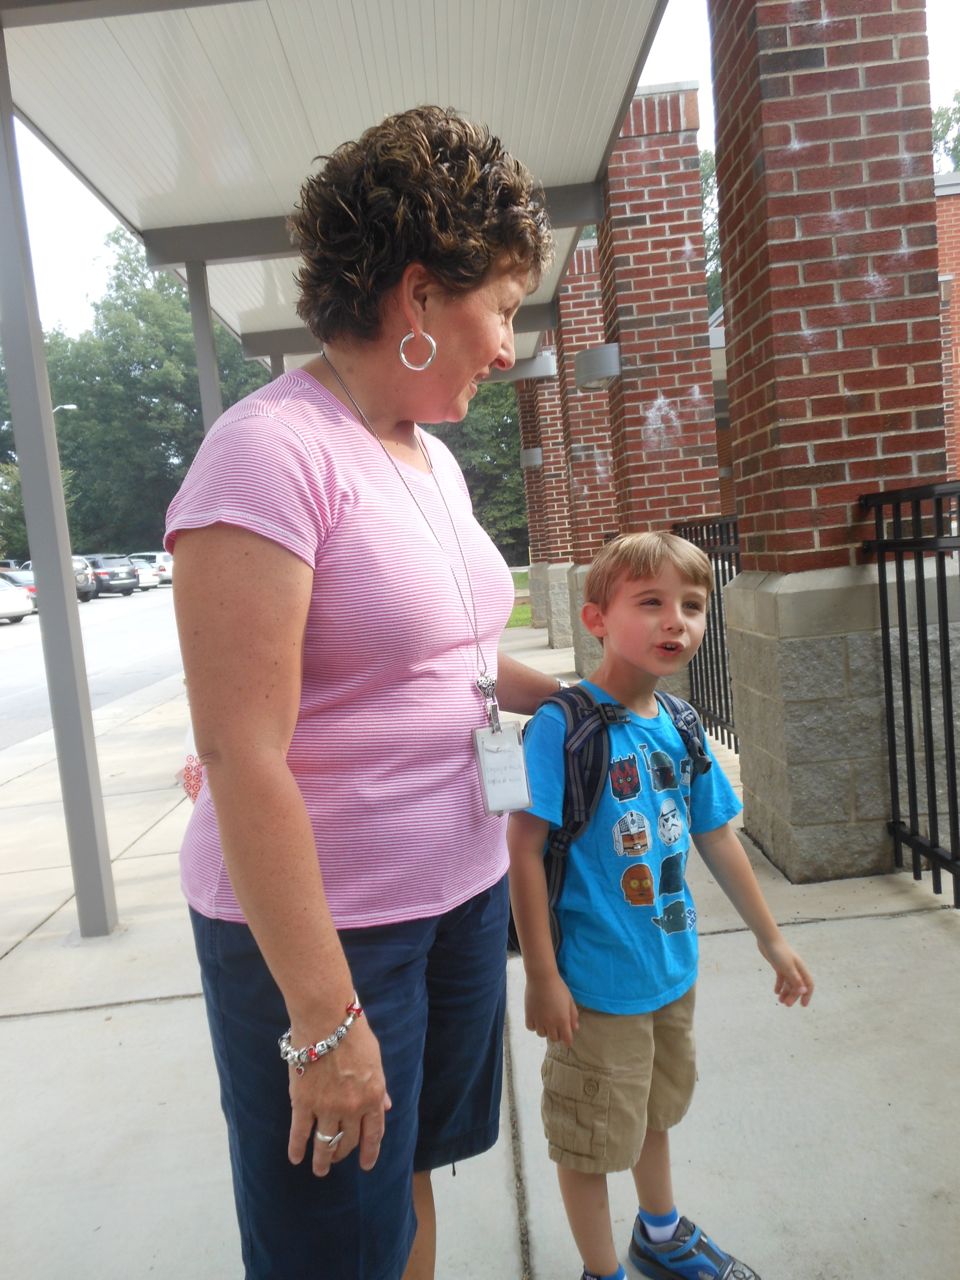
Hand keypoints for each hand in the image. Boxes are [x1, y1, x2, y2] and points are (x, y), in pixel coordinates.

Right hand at [287, 1019, 390, 1176]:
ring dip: (322, 1160)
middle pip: (348, 1140)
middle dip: (343, 1154)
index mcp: (373, 1096)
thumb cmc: (353, 1033)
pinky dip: (297, 1148)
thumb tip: (386, 1107)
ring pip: (325, 1143)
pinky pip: (300, 1133)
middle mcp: (352, 1108)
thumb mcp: (375, 1060)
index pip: (374, 1133)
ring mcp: (327, 1108)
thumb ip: (379, 1087)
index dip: (370, 1151)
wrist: (326, 1019)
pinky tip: (296, 1158)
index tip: (366, 1165)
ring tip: (320, 1170)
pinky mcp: (303, 1103)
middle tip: (337, 1161)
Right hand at [525, 973, 579, 1045]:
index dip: (568, 1039)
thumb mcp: (570, 1000)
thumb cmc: (558, 987)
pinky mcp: (529, 1015)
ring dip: (545, 1030)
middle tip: (556, 1024)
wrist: (542, 977)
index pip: (567, 1040)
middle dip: (557, 1034)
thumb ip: (573, 1016)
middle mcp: (550, 1023)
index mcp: (563, 1020)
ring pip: (542, 1034)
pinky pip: (531, 1028)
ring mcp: (539, 1020)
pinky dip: (534, 1025)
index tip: (567, 1035)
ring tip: (546, 1020)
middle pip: (554, 1039)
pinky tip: (537, 1018)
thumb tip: (575, 1028)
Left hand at [758, 935, 813, 1007]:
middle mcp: (795, 968)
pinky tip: (776, 992)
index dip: (807, 995)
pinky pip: (781, 978)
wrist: (767, 938)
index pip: (808, 984)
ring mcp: (787, 967)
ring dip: (786, 993)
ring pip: (789, 983)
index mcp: (800, 968)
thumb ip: (795, 979)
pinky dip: (779, 985)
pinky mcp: (778, 965)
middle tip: (786, 1005)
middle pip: (797, 985)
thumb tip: (804, 991)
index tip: (803, 1005)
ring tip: (780, 1001)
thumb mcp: (787, 967)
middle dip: (793, 996)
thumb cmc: (778, 951)